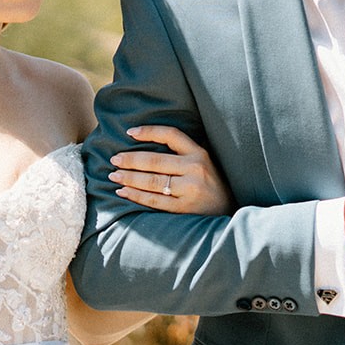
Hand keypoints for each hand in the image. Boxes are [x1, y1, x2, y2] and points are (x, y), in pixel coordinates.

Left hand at [110, 125, 231, 214]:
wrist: (229, 213)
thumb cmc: (211, 185)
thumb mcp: (205, 163)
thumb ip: (183, 154)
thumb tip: (147, 144)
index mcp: (199, 153)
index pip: (171, 135)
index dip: (149, 131)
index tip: (129, 132)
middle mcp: (195, 169)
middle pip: (156, 161)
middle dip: (131, 159)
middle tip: (114, 159)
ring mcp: (189, 190)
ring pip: (153, 181)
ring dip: (130, 178)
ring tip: (114, 175)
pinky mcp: (184, 209)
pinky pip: (155, 201)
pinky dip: (136, 196)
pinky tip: (124, 192)